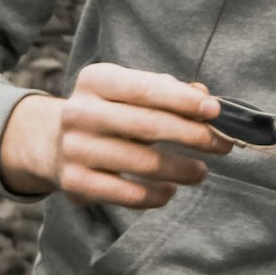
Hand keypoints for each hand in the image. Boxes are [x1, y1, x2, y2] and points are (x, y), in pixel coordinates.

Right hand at [0, 63, 232, 207]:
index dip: (184, 101)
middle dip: (192, 136)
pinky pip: (127, 194)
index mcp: (97, 79)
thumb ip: (168, 91)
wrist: (53, 142)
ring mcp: (75, 149)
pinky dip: (156, 195)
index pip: (147, 89)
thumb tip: (206, 100)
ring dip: (181, 169)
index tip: (216, 112)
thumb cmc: (109, 111)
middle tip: (222, 144)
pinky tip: (171, 190)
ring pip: (142, 163)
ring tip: (202, 171)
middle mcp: (80, 112)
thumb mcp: (130, 90)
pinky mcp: (76, 184)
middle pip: (148, 126)